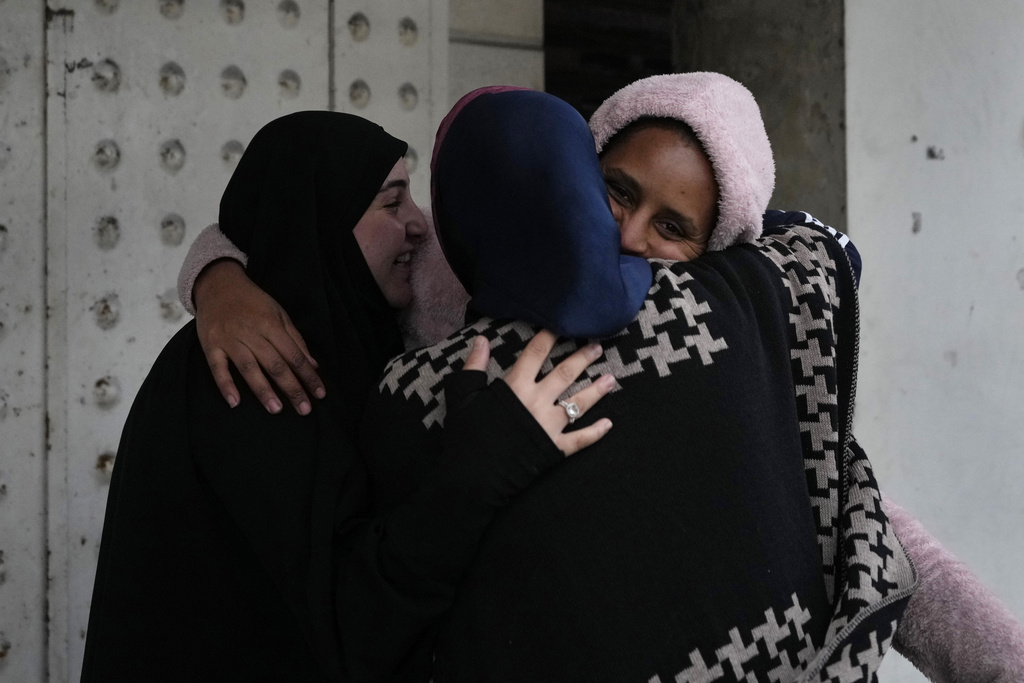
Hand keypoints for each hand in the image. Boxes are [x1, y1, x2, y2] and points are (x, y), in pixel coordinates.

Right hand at [194, 260, 325, 413]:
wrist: (218, 284)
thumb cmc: (253, 302)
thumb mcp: (279, 314)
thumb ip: (296, 339)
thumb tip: (313, 365)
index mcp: (272, 324)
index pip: (295, 355)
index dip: (308, 375)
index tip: (320, 393)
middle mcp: (251, 333)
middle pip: (275, 364)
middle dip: (292, 388)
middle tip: (305, 410)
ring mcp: (229, 339)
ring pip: (249, 368)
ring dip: (263, 390)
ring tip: (276, 410)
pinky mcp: (210, 345)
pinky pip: (217, 367)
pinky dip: (225, 385)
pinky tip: (235, 403)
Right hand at [463, 331, 614, 455]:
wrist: (472, 477)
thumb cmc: (465, 435)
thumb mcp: (462, 396)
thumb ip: (474, 366)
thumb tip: (481, 340)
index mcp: (515, 387)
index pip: (536, 354)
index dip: (549, 337)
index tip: (562, 326)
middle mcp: (537, 402)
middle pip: (565, 374)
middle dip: (582, 359)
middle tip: (597, 347)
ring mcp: (549, 426)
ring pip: (579, 403)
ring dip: (596, 390)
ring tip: (611, 379)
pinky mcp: (554, 449)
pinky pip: (580, 440)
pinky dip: (596, 432)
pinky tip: (609, 424)